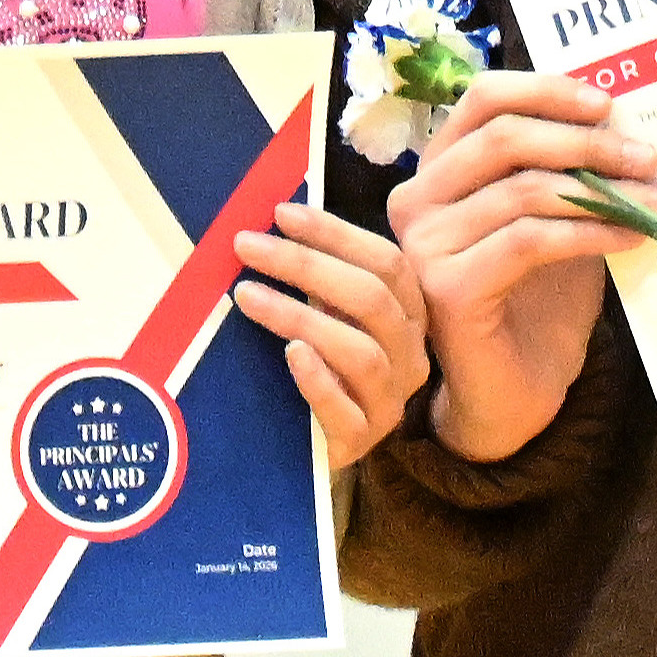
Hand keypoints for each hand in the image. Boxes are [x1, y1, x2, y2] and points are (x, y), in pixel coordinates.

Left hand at [236, 203, 427, 466]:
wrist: (317, 444)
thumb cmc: (323, 367)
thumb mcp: (328, 314)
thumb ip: (317, 276)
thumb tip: (271, 222)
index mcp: (408, 315)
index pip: (386, 262)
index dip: (336, 234)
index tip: (281, 213)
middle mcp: (410, 355)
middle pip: (372, 299)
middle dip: (306, 265)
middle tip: (246, 245)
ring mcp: (390, 400)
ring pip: (361, 352)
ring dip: (300, 316)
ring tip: (246, 295)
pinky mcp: (362, 439)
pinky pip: (347, 409)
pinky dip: (318, 379)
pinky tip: (291, 354)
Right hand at [382, 71, 656, 463]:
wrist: (513, 393)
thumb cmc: (536, 305)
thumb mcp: (557, 222)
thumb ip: (572, 175)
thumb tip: (633, 128)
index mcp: (439, 170)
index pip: (481, 100)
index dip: (545, 90)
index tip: (608, 103)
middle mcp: (416, 199)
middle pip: (502, 137)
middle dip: (587, 141)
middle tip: (651, 156)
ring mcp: (424, 244)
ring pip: (522, 189)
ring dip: (605, 189)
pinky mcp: (448, 287)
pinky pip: (531, 241)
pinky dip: (592, 232)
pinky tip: (633, 237)